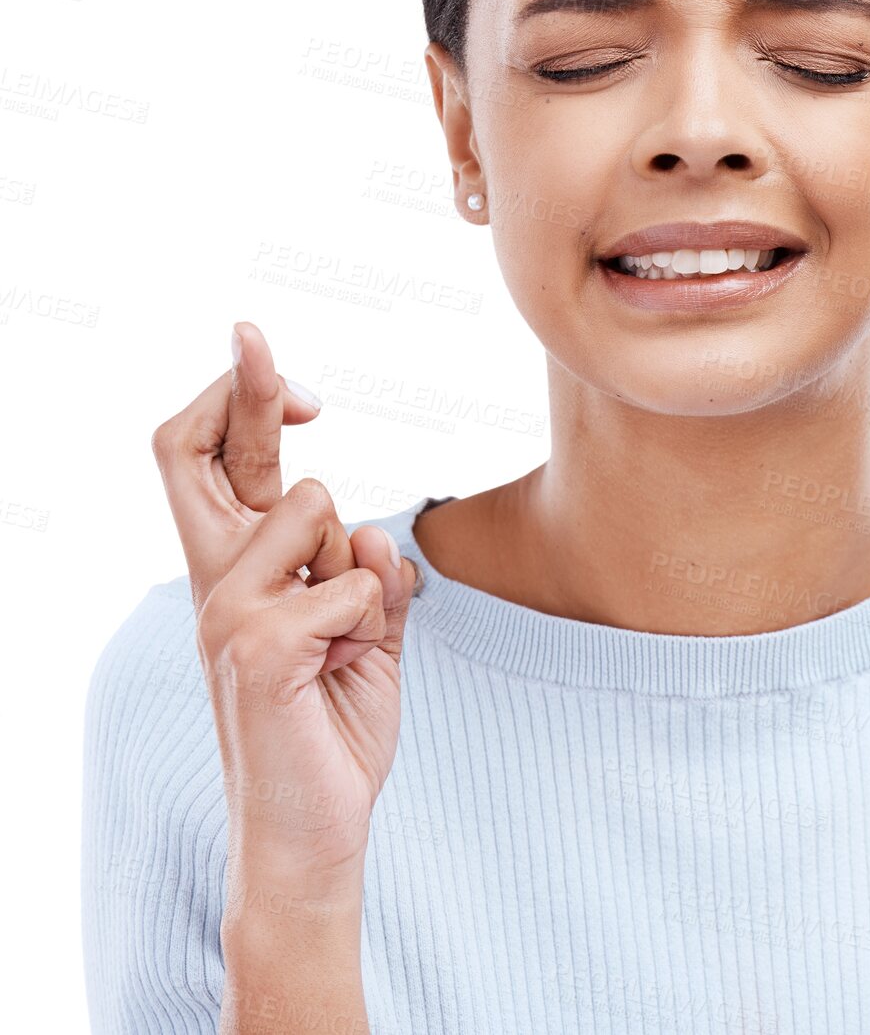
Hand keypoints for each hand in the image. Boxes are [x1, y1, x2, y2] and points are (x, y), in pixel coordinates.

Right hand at [151, 320, 417, 882]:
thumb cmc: (334, 725)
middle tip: (251, 332)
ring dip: (360, 565)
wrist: (317, 828)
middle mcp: (218, 581)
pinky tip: (348, 669)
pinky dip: (376, 620)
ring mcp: (228, 612)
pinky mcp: (258, 648)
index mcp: (242, 573)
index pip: (215, 466)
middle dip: (239, 384)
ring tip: (348, 640)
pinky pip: (353, 585)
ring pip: (318, 507)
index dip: (240, 406)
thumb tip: (370, 531)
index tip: (291, 382)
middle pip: (203, 452)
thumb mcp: (367, 633)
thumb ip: (366, 574)